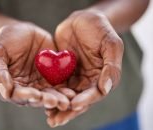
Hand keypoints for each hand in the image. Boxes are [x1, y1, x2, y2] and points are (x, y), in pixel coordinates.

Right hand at [0, 22, 69, 108]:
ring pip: (50, 94)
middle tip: (55, 101)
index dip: (26, 96)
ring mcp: (41, 84)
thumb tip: (5, 93)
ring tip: (66, 100)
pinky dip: (66, 90)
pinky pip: (60, 85)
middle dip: (46, 100)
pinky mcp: (53, 77)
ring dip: (58, 99)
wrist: (23, 31)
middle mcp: (27, 88)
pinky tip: (72, 92)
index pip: (17, 95)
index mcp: (11, 86)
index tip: (35, 95)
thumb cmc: (5, 41)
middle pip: (36, 98)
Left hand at [46, 10, 123, 126]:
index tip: (74, 105)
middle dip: (68, 110)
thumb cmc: (101, 30)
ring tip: (48, 116)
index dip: (86, 100)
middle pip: (79, 100)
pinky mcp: (62, 73)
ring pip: (66, 96)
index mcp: (103, 77)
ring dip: (57, 106)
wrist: (83, 20)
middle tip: (56, 120)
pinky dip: (50, 93)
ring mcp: (75, 78)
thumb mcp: (111, 44)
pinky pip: (56, 85)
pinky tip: (41, 99)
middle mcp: (88, 81)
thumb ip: (111, 66)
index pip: (95, 93)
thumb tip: (105, 89)